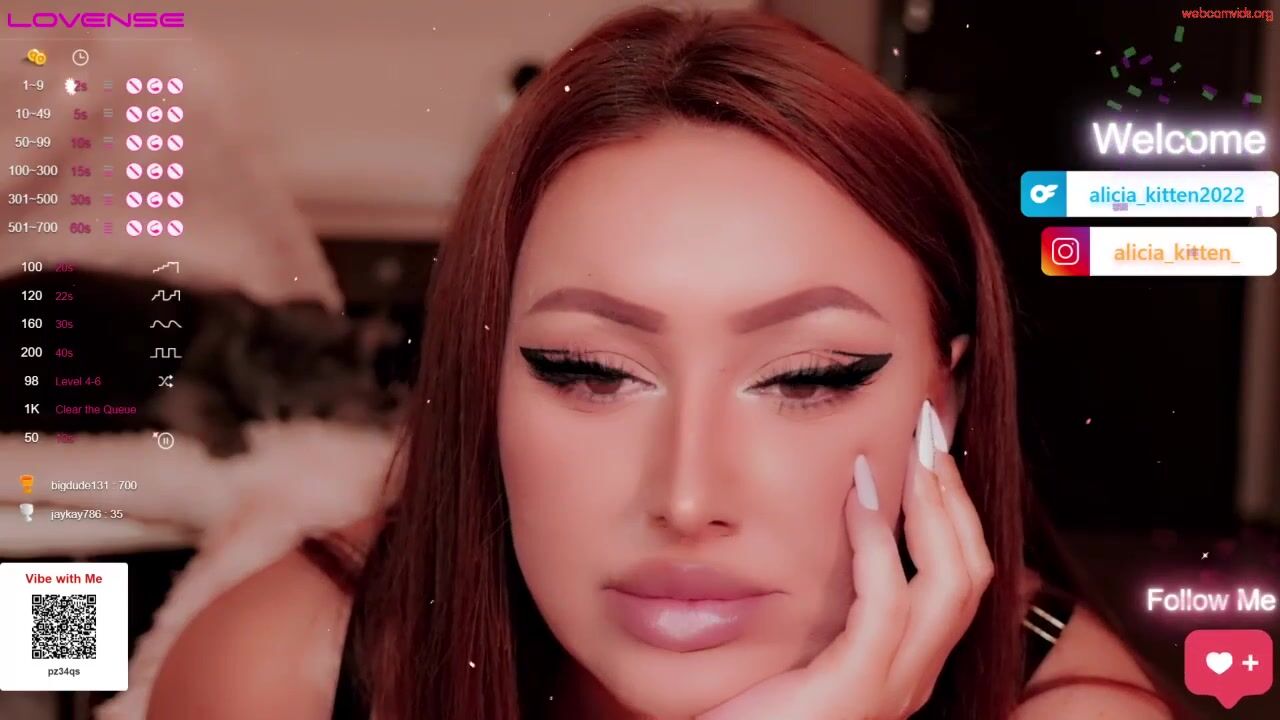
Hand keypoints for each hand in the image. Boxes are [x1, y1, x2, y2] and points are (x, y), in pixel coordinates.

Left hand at [698, 400, 994, 719]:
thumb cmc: (749, 700)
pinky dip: (878, 542)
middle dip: (954, 494)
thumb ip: (827, 590)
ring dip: (932, 505)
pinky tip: (857, 499)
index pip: (961, 574)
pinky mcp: (858, 688)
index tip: (931, 448)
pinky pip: (886, 602)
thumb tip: (829, 514)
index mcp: (908, 658)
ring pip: (950, 581)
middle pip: (972, 570)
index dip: (955, 508)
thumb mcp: (801, 635)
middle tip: (930, 430)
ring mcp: (895, 685)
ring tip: (910, 451)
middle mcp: (916, 673)